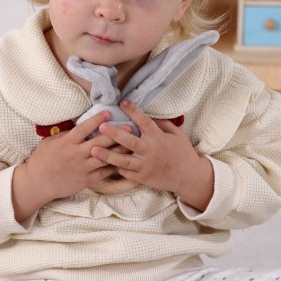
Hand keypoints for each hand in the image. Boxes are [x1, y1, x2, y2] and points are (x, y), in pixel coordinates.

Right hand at [11, 110, 120, 220]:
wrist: (37, 183)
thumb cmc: (42, 160)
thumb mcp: (50, 143)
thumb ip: (65, 135)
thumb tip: (77, 125)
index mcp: (66, 143)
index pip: (84, 128)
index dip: (97, 119)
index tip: (108, 112)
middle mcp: (76, 154)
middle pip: (99, 142)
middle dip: (115, 134)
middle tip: (129, 126)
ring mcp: (82, 168)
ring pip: (105, 158)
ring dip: (119, 150)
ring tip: (131, 144)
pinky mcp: (86, 180)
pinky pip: (103, 173)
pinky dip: (114, 167)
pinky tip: (124, 162)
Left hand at [91, 100, 213, 209]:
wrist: (188, 176)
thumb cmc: (182, 152)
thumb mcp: (176, 134)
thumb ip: (162, 124)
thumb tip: (147, 114)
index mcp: (158, 138)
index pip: (144, 122)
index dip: (133, 111)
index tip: (123, 103)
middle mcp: (150, 151)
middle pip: (129, 141)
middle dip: (114, 134)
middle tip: (101, 126)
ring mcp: (145, 166)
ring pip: (123, 160)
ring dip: (107, 155)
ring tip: (93, 150)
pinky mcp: (142, 178)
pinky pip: (126, 173)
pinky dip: (115, 168)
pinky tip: (103, 163)